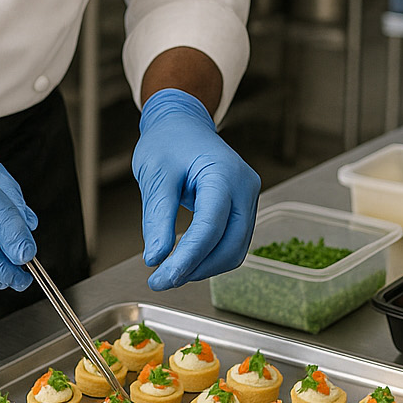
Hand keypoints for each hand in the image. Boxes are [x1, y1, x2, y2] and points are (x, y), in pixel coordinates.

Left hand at [133, 88, 259, 290]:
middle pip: (230, 244)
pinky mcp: (242, 207)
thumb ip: (157, 217)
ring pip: (235, 249)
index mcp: (224, 173)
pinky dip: (210, 256)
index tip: (161, 278)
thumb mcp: (155, 174)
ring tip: (171, 272)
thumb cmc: (168, 140)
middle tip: (161, 281)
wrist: (182, 122)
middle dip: (197, 268)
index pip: (210, 227)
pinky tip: (186, 260)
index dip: (187, 258)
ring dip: (205, 267)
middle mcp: (244, 187)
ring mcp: (247, 198)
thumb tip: (156, 257)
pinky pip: (233, 242)